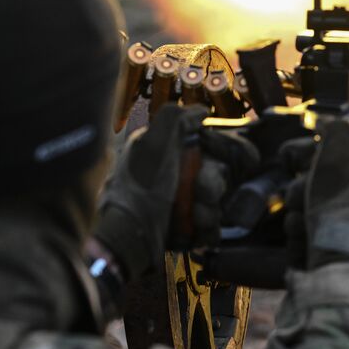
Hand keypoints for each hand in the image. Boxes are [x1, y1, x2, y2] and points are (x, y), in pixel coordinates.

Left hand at [94, 104, 257, 278]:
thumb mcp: (152, 144)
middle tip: (198, 192)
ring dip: (208, 209)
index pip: (210, 144)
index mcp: (167, 150)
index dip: (219, 151)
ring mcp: (181, 202)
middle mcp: (175, 173)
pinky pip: (211, 226)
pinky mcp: (185, 228)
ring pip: (217, 202)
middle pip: (218, 174)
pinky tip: (195, 229)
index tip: (209, 158)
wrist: (129, 237)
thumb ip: (176, 119)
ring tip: (193, 216)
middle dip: (211, 185)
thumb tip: (202, 111)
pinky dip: (206, 229)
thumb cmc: (140, 187)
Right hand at [282, 121, 348, 269]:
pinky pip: (322, 238)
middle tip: (295, 202)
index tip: (291, 163)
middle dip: (302, 194)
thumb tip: (330, 120)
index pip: (342, 155)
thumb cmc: (337, 210)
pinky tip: (304, 245)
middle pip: (326, 187)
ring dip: (301, 219)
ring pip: (319, 213)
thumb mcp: (334, 161)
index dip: (311, 157)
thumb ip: (335, 134)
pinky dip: (309, 240)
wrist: (343, 268)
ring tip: (300, 228)